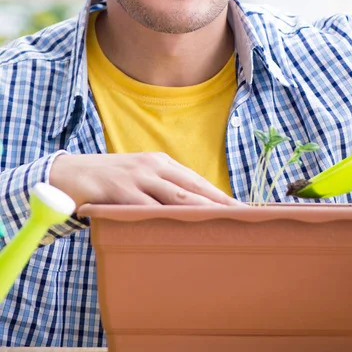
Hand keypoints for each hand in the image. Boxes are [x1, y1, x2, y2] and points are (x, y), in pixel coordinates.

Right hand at [50, 152, 242, 207]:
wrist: (67, 174)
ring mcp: (137, 177)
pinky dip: (163, 218)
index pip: (198, 181)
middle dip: (220, 204)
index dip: (221, 196)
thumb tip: (191, 212)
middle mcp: (154, 167)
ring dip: (200, 212)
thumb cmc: (109, 182)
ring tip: (223, 224)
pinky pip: (145, 207)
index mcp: (162, 163)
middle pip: (193, 188)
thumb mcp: (140, 181)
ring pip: (175, 197)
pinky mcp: (118, 190)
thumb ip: (162, 192)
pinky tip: (180, 229)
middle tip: (243, 219)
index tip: (243, 209)